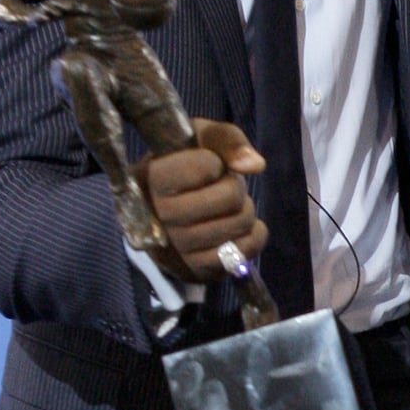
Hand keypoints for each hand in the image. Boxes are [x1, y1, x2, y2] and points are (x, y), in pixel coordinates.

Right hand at [137, 119, 268, 281]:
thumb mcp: (199, 139)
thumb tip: (256, 165)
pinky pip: (247, 250)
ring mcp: (179, 248)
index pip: (207, 167)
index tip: (204, 166)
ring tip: (225, 207)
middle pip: (231, 197)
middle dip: (235, 186)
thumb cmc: (183, 165)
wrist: (159, 209)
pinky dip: (252, 234)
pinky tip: (235, 226)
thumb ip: (227, 139)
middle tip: (221, 186)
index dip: (215, 163)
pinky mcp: (198, 270)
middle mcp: (162, 217)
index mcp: (154, 178)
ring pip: (241, 223)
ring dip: (244, 210)